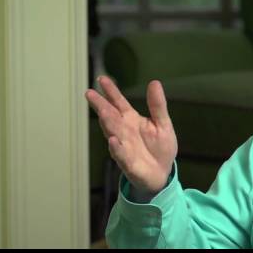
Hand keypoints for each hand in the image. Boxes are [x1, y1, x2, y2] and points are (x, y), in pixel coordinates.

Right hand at [85, 76, 177, 194]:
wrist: (162, 173)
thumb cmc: (159, 147)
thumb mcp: (163, 123)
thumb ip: (157, 105)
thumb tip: (154, 82)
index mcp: (132, 120)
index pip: (119, 103)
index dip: (111, 91)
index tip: (101, 79)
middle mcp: (124, 131)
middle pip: (110, 116)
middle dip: (101, 105)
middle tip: (90, 93)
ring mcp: (123, 146)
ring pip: (113, 132)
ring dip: (107, 123)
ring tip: (103, 112)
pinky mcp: (128, 163)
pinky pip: (121, 155)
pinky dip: (116, 148)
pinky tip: (113, 140)